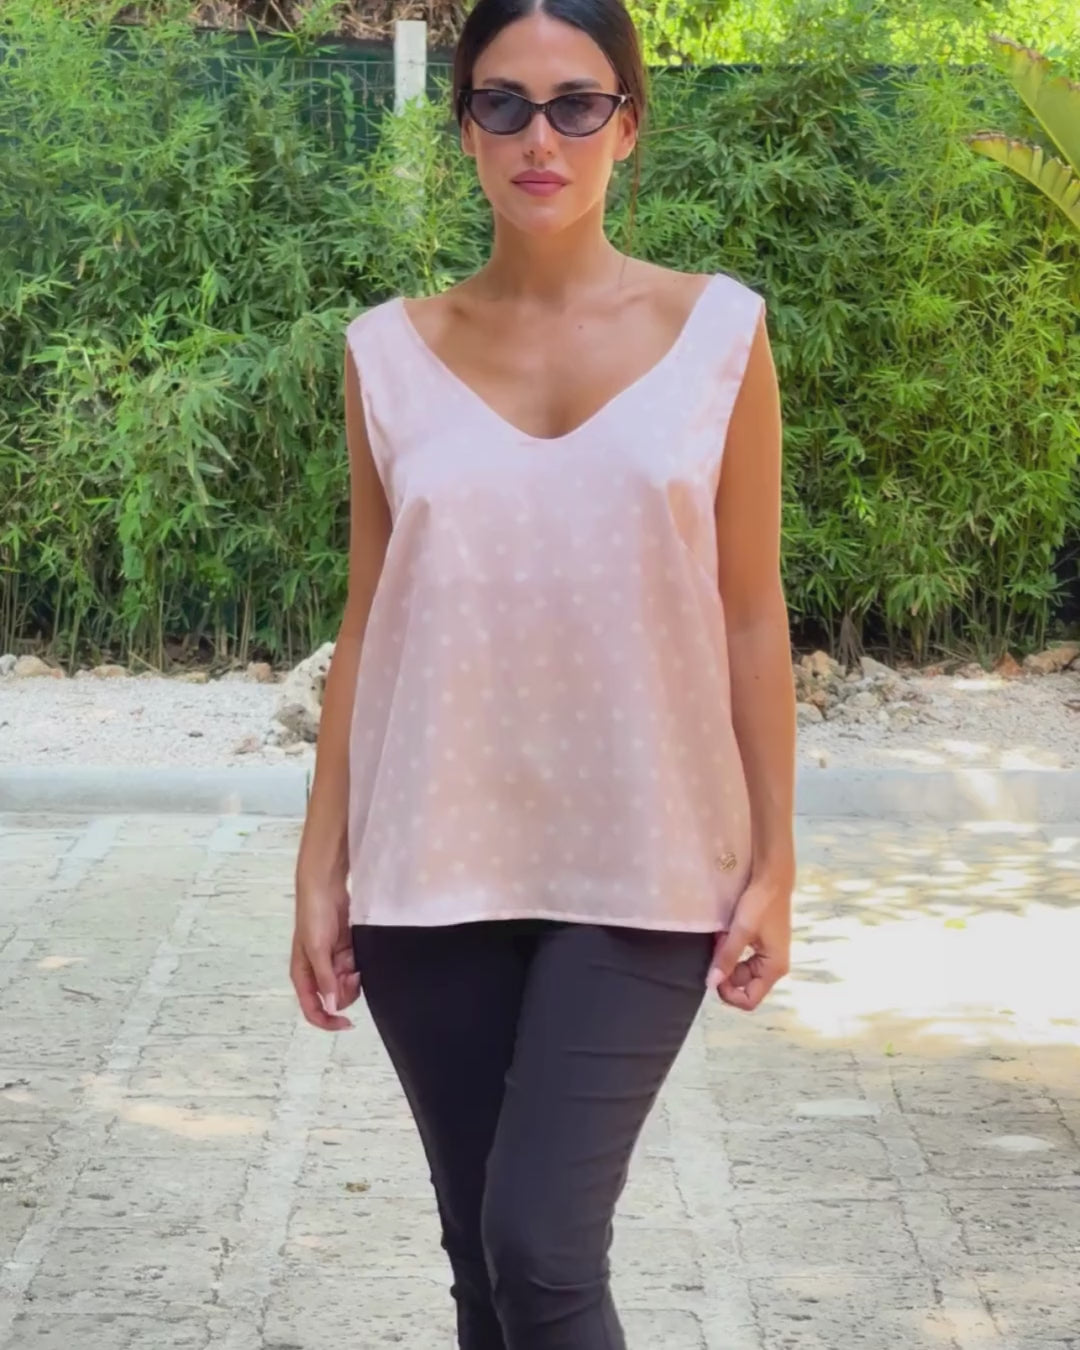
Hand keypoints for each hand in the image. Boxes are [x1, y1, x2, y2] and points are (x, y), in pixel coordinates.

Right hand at [291, 872, 360, 1031]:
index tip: (347, 1023)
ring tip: (353, 960)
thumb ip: (325, 978)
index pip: (312, 1009)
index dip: (328, 1021)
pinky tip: (357, 954)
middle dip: (344, 991)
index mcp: (303, 975)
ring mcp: (331, 962)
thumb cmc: (313, 916)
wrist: (325, 888)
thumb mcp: (317, 950)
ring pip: (346, 984)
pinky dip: (358, 965)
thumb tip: (332, 1006)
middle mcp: (316, 972)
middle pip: (333, 998)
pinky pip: (354, 968)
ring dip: (352, 977)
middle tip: (351, 973)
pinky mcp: (344, 951)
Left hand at [707, 871, 791, 1010]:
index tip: (714, 976)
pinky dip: (731, 948)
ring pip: (740, 970)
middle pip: (744, 985)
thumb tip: (712, 983)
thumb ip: (727, 958)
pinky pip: (742, 956)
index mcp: (774, 968)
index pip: (750, 1000)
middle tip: (716, 949)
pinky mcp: (762, 944)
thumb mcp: (741, 931)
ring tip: (721, 938)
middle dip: (726, 971)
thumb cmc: (761, 904)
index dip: (729, 994)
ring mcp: (768, 955)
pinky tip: (725, 934)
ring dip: (727, 958)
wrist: (772, 878)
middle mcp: (774, 966)